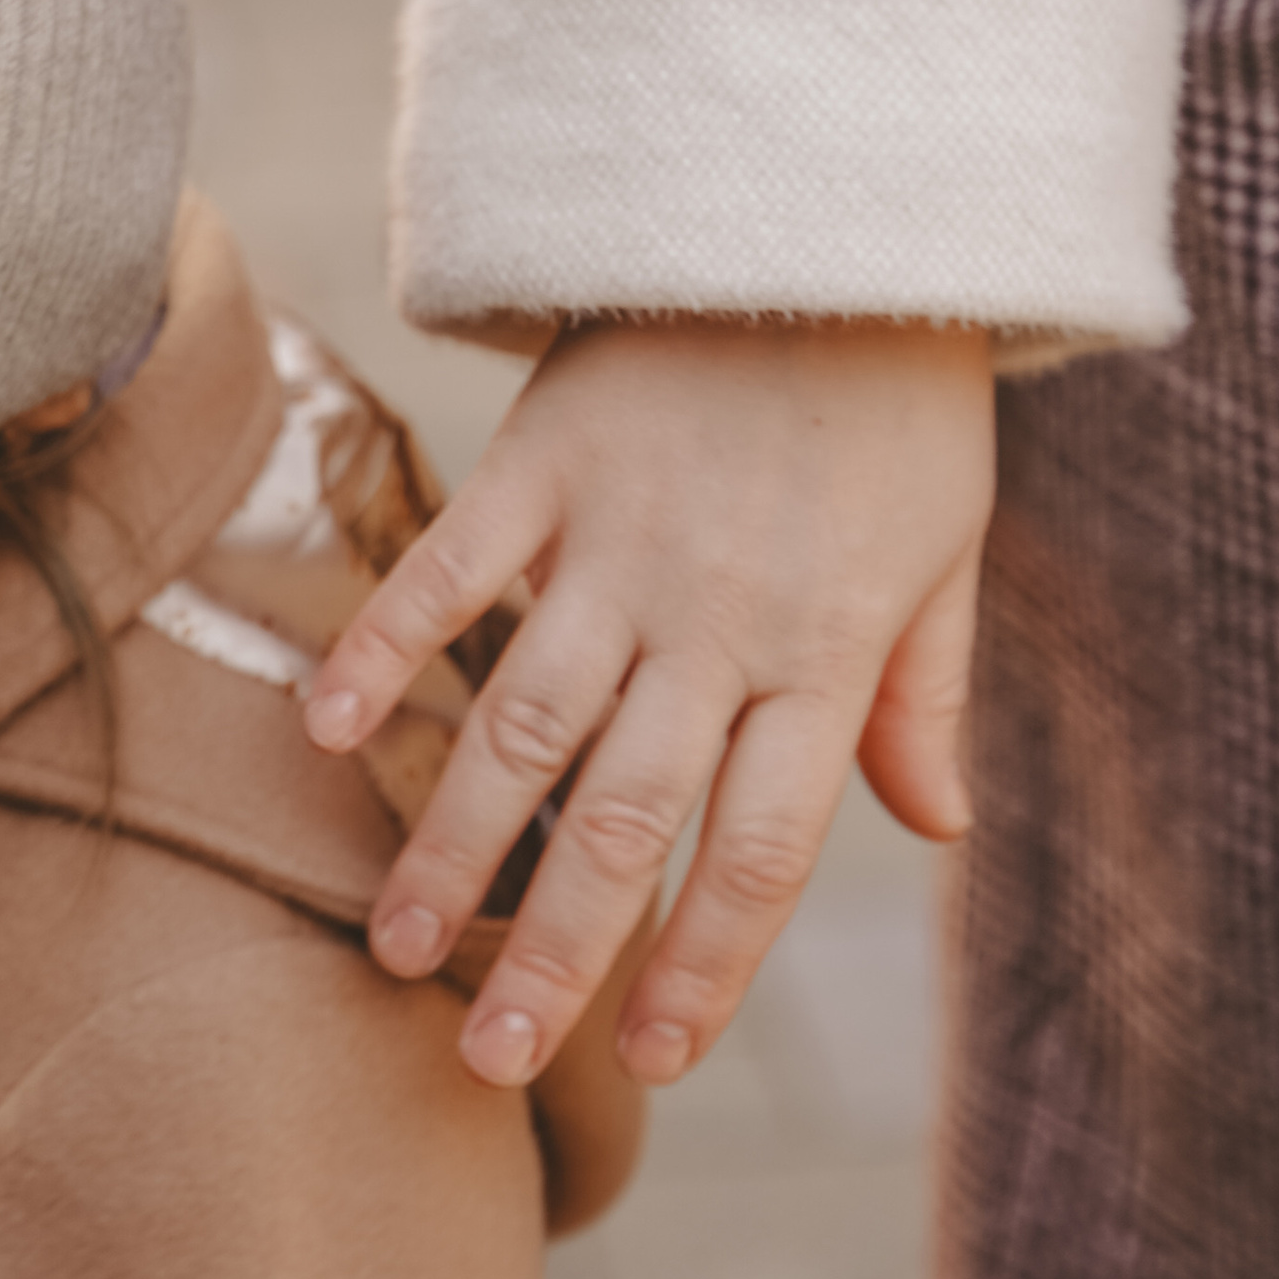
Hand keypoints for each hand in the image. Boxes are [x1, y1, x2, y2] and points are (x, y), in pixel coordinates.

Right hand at [304, 317, 994, 1088]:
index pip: (756, 849)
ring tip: (398, 948)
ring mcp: (617, 541)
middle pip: (622, 818)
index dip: (703, 964)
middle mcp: (714, 619)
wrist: (838, 218)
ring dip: (453, 844)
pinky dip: (386, 647)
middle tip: (488, 1059)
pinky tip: (331, 732)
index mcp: (823, 655)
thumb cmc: (899, 401)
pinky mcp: (542, 462)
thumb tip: (940, 827)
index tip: (649, 1060)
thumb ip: (923, 696)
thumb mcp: (947, 549)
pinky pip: (449, 568)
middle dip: (556, 953)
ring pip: (522, 722)